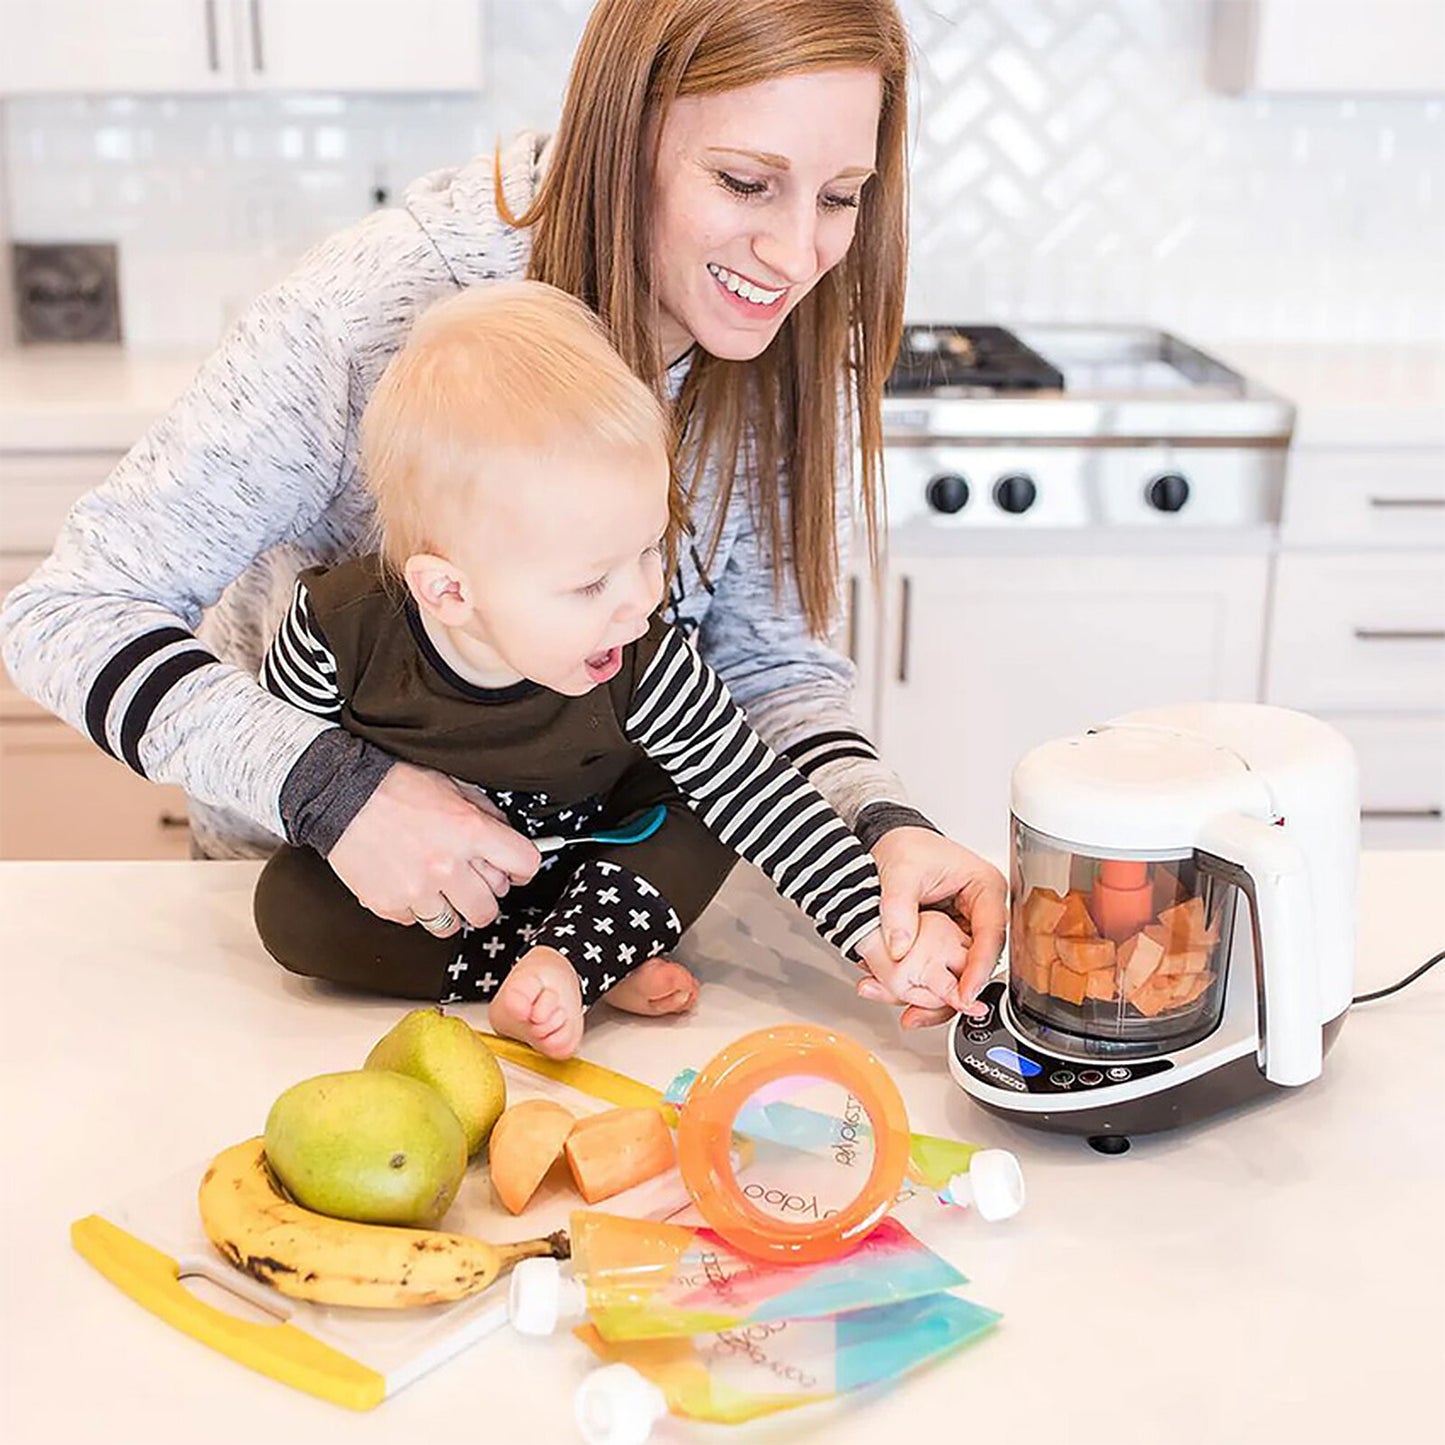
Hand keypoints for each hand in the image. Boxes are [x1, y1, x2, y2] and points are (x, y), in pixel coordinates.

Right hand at [327, 763, 539, 933]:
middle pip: (490, 907)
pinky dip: (415, 908)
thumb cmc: (394, 786)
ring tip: (437, 886)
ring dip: (451, 908)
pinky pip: (416, 922)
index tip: (515, 869)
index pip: (525, 863)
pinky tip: (408, 883)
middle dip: (484, 895)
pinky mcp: (390, 905)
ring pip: (454, 924)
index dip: (523, 867)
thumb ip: (485, 814)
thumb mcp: (452, 786)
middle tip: (470, 881)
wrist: (341, 795)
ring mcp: (418, 890)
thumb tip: (509, 838)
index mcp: (470, 831)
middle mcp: (447, 865)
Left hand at [870, 826, 1007, 1024]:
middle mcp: (980, 913)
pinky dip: (915, 982)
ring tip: (907, 1010)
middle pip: (975, 963)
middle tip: (925, 1011)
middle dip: (950, 993)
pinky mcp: (942, 942)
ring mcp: (961, 930)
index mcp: (986, 889)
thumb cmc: (907, 847)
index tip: (964, 995)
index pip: (991, 936)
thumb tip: (900, 948)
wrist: (889, 842)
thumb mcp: (901, 872)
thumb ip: (899, 909)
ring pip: (955, 971)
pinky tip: (893, 991)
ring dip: (930, 994)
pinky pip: (935, 968)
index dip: (978, 969)